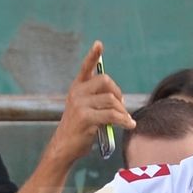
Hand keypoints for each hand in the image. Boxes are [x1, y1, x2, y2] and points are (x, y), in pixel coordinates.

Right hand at [45, 41, 135, 167]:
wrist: (64, 148)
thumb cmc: (78, 130)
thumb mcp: (84, 110)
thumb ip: (97, 99)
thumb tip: (119, 98)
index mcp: (76, 88)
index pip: (86, 67)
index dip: (93, 56)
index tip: (99, 44)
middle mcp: (77, 93)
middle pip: (105, 81)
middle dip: (118, 93)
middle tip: (121, 107)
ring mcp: (80, 104)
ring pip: (111, 99)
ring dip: (122, 110)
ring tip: (125, 120)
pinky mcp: (85, 117)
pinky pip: (111, 114)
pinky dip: (123, 120)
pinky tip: (129, 125)